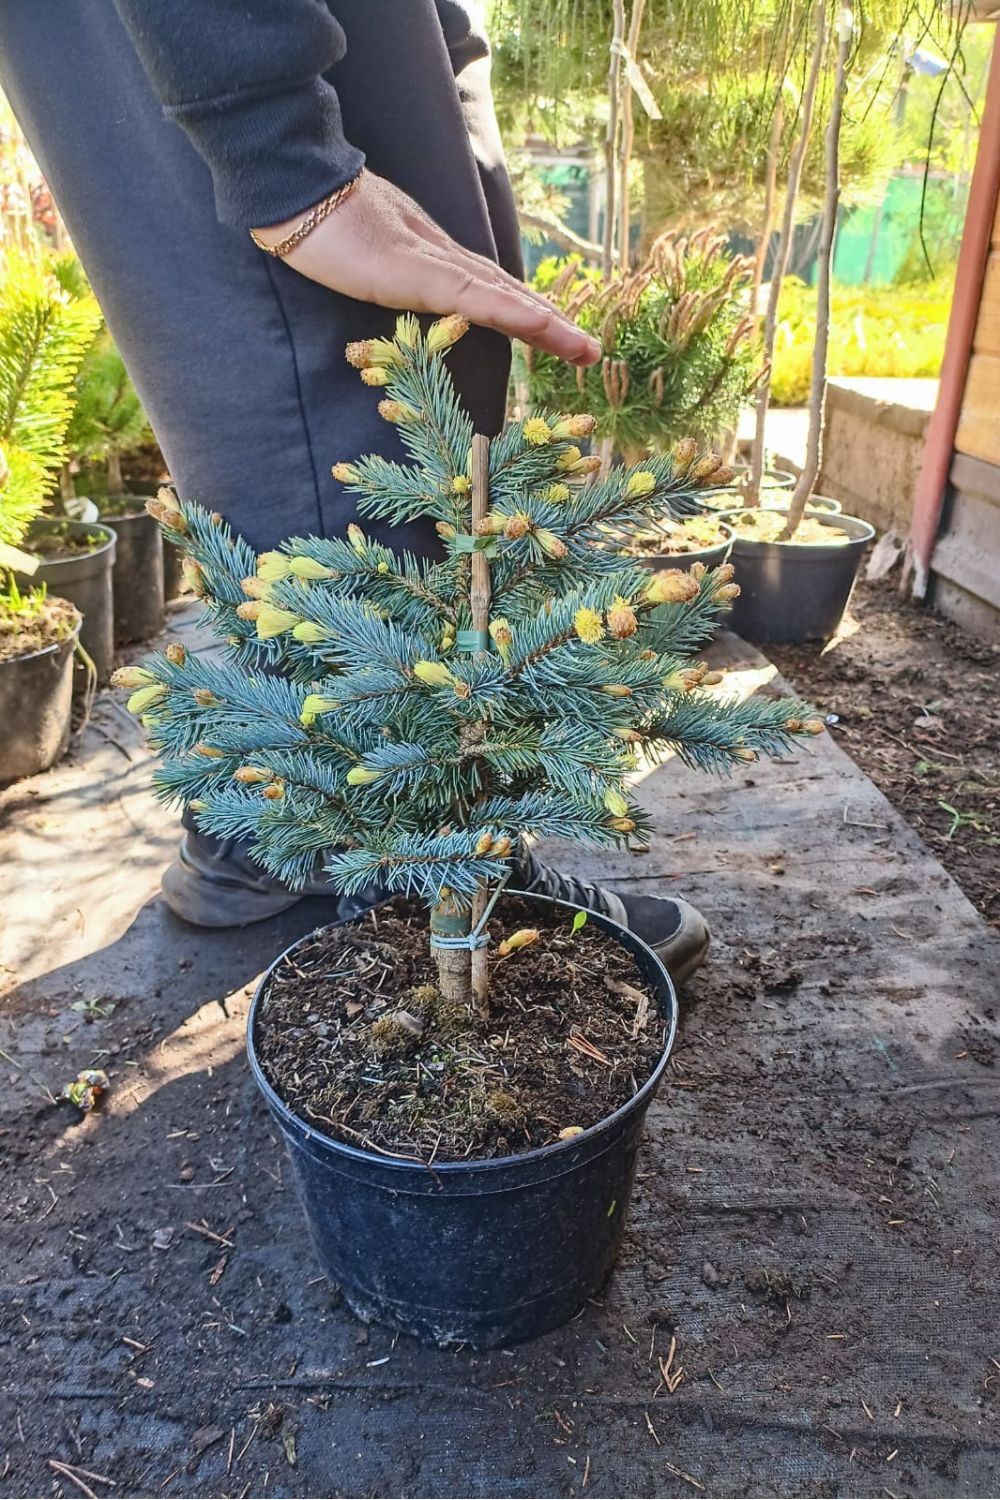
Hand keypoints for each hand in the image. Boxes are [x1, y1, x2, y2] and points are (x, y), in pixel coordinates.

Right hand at [251, 171, 601, 366]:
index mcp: (434, 262)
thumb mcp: (367, 262)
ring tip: (585, 350)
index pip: (490, 293)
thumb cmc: (322, 228)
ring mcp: (438, 266)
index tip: (555, 336)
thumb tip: (396, 285)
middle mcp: (446, 262)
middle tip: (589, 351)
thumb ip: (390, 274)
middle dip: (550, 326)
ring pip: (505, 299)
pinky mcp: (426, 273)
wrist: (299, 192)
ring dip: (549, 326)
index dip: (524, 314)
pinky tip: (544, 327)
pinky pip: (479, 298)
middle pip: (509, 297)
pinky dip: (514, 314)